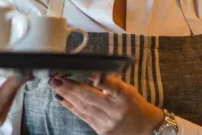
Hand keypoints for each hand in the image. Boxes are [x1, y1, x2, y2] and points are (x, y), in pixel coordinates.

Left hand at [48, 74, 164, 134]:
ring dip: (67, 96)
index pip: (112, 86)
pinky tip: (62, 99)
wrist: (146, 131)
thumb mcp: (129, 90)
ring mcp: (108, 123)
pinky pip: (84, 117)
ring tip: (55, 86)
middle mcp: (116, 111)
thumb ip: (112, 82)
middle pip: (90, 98)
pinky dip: (72, 107)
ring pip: (84, 108)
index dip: (101, 79)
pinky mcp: (102, 131)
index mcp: (125, 97)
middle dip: (71, 88)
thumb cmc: (137, 107)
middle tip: (56, 79)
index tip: (89, 72)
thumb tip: (94, 74)